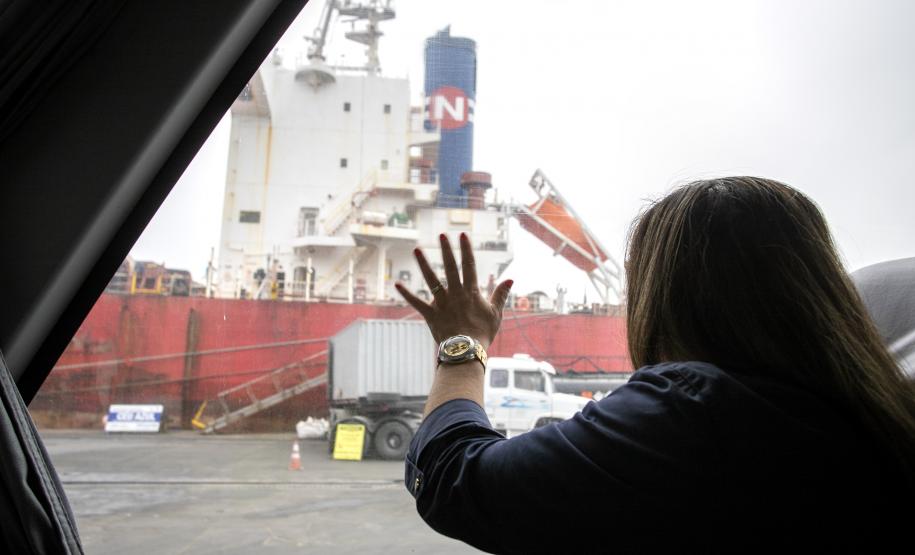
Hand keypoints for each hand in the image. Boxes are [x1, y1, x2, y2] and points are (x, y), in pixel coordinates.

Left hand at [395, 232, 512, 348]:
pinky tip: (397, 284)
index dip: (466, 249)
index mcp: (470, 291)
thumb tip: (510, 279)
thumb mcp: (495, 313)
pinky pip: (416, 302)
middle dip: (446, 250)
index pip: (469, 265)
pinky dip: (406, 294)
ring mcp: (441, 303)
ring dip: (423, 264)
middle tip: (441, 235)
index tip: (463, 235)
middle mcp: (454, 293)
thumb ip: (500, 294)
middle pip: (449, 267)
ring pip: (431, 280)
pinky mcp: (430, 314)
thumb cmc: (482, 333)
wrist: (466, 351)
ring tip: (417, 249)